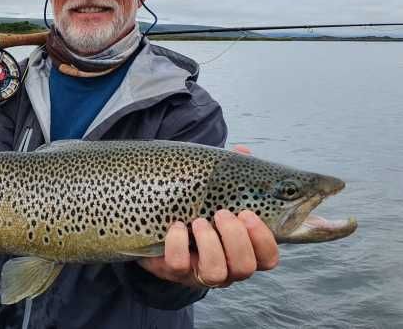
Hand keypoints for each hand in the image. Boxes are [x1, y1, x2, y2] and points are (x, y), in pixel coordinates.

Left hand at [138, 145, 278, 287]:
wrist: (156, 221)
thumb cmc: (195, 205)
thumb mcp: (214, 190)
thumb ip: (230, 173)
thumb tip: (242, 151)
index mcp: (243, 248)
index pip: (268, 258)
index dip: (263, 239)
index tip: (247, 212)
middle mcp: (227, 266)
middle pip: (246, 267)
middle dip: (235, 239)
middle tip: (221, 213)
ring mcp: (200, 271)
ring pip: (216, 273)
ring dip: (210, 244)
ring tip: (199, 220)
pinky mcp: (173, 271)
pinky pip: (179, 266)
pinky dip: (177, 244)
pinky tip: (176, 226)